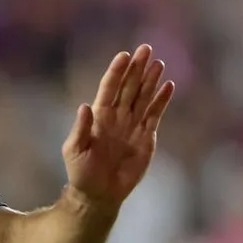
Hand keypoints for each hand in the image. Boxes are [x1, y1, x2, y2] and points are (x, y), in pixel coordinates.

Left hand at [62, 44, 175, 208]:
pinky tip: (167, 86)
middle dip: (137, 69)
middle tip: (145, 49)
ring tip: (158, 63)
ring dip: (150, 80)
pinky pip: (155, 115)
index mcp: (99, 117)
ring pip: (143, 97)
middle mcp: (117, 117)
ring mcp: (132, 125)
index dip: (116, 73)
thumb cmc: (81, 172)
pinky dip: (161, 101)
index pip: (109, 89)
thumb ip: (81, 128)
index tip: (123, 55)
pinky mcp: (146, 137)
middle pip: (129, 88)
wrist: (99, 193)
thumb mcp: (75, 150)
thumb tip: (85, 106)